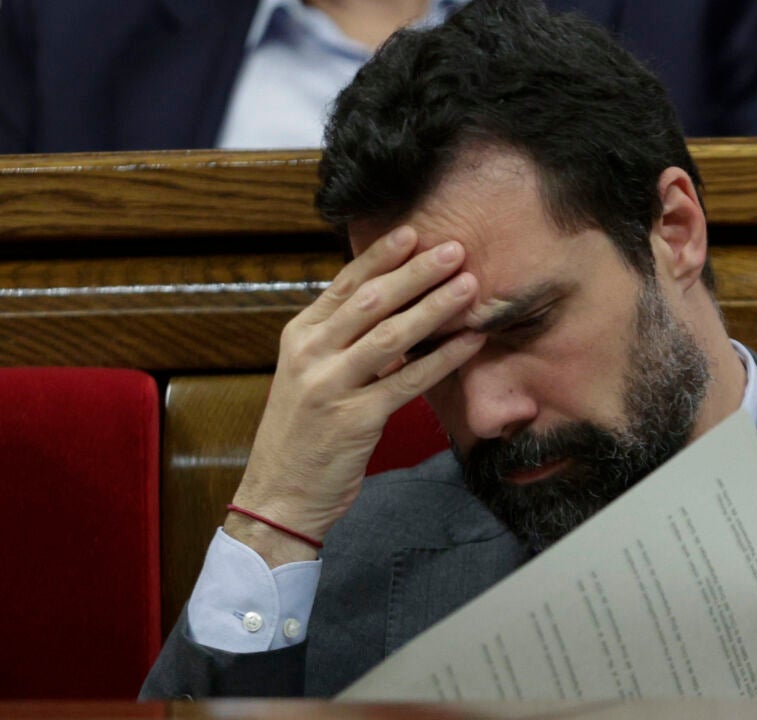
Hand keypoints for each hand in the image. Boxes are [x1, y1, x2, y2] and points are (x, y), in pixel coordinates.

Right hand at [227, 226, 484, 565]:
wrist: (279, 494)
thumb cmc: (304, 433)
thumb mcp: (311, 375)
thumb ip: (343, 340)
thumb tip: (392, 306)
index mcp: (300, 336)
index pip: (345, 284)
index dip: (381, 257)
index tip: (414, 232)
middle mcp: (311, 354)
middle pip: (371, 301)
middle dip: (416, 272)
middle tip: (455, 248)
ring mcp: (331, 386)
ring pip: (391, 336)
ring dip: (435, 307)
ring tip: (469, 284)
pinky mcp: (356, 419)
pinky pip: (408, 381)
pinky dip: (444, 359)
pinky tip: (471, 341)